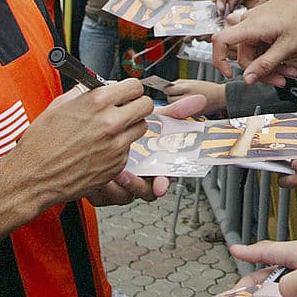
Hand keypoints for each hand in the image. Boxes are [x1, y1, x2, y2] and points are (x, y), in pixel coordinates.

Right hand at [3, 79, 153, 210]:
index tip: (127, 93)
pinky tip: (102, 148)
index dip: (131, 89)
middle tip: (127, 108)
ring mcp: (116, 145)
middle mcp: (110, 122)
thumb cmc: (40, 144)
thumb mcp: (59, 106)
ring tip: (113, 129)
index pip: (135, 86)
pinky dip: (120, 147)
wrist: (33, 176)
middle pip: (146, 106)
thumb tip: (98, 87)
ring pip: (141, 127)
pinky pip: (129, 149)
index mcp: (96, 102)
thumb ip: (84, 93)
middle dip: (137, 105)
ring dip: (131, 126)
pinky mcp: (117, 165)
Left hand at [84, 92, 207, 205]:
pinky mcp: (103, 187)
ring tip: (110, 171)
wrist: (97, 133)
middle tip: (126, 174)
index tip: (160, 184)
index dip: (162, 184)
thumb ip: (175, 111)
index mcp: (154, 166)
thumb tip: (199, 100)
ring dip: (116, 186)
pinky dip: (101, 186)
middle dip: (136, 186)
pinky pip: (103, 194)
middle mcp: (140, 176)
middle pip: (143, 192)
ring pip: (122, 196)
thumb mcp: (152, 118)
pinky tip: (97, 173)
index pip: (162, 180)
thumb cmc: (132, 126)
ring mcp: (121, 183)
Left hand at [163, 79, 226, 113]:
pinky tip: (186, 105)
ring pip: (173, 107)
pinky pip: (179, 112)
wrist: (220, 97)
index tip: (169, 88)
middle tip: (178, 94)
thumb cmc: (209, 89)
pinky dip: (180, 109)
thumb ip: (180, 83)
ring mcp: (188, 108)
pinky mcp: (190, 115)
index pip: (168, 90)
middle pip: (169, 99)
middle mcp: (187, 99)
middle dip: (172, 96)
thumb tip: (169, 86)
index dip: (168, 88)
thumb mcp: (193, 81)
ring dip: (175, 103)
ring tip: (183, 99)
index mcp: (187, 88)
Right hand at [212, 0, 296, 82]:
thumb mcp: (286, 46)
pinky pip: (262, 44)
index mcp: (250, 26)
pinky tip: (288, 58)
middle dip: (262, 70)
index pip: (221, 41)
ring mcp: (256, 22)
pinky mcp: (263, 23)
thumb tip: (247, 79)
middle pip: (244, 54)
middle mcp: (249, 22)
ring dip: (271, 64)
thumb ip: (265, 64)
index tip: (229, 73)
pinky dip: (273, 54)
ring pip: (255, 51)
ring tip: (289, 70)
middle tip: (280, 79)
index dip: (219, 60)